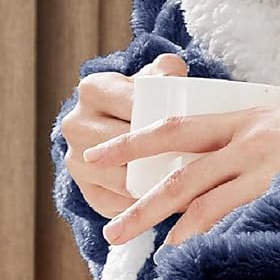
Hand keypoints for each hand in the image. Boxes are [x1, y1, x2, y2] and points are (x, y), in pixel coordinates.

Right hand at [60, 52, 189, 218]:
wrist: (121, 125)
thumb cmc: (148, 99)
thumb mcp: (156, 78)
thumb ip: (167, 70)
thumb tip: (173, 74)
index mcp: (94, 89)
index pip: (132, 104)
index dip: (163, 118)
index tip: (196, 130)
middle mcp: (76, 124)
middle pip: (125, 147)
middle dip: (162, 159)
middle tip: (203, 168)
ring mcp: (75, 161)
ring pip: (121, 180)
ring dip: (156, 191)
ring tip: (195, 193)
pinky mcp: (84, 191)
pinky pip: (115, 206)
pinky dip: (143, 209)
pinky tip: (172, 210)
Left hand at [82, 105, 279, 249]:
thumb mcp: (274, 124)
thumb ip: (238, 141)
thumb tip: (196, 167)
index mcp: (241, 119)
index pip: (173, 129)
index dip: (132, 144)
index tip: (96, 157)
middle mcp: (249, 142)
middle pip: (182, 176)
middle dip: (143, 207)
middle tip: (112, 231)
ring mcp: (267, 170)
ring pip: (207, 205)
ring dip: (176, 234)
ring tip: (157, 257)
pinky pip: (241, 222)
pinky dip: (218, 241)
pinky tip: (204, 258)